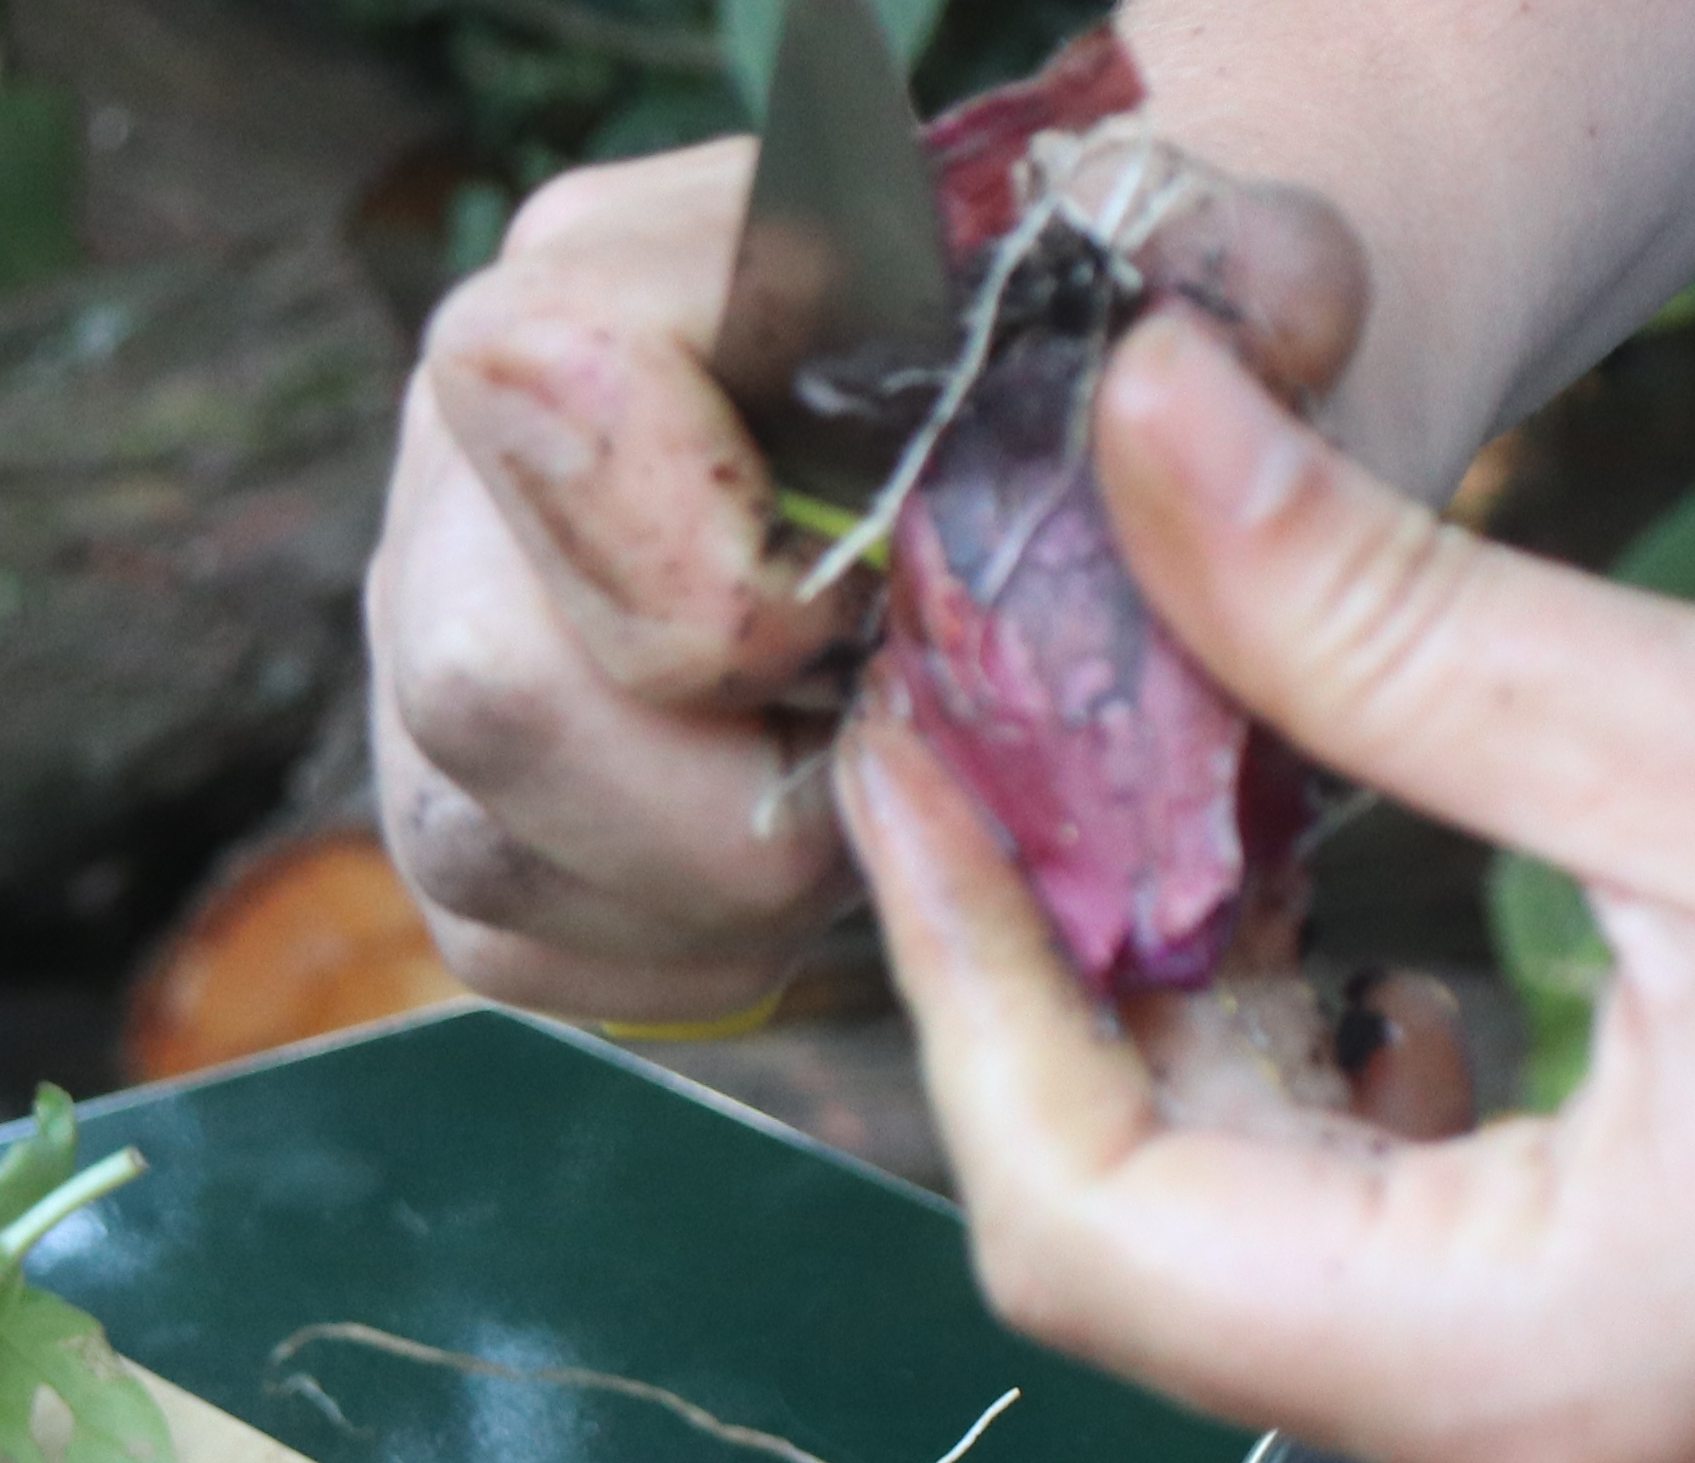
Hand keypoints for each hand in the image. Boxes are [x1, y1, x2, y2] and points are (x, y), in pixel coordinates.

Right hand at [373, 138, 1379, 1033]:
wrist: (1073, 452)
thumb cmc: (1127, 379)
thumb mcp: (1218, 309)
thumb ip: (1253, 295)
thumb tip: (1250, 347)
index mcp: (626, 269)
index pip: (562, 398)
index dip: (729, 575)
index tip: (882, 634)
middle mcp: (479, 449)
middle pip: (502, 688)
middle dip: (738, 808)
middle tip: (910, 784)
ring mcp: (441, 622)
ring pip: (493, 846)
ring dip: (726, 900)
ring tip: (879, 834)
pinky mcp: (464, 800)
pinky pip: (520, 944)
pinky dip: (694, 961)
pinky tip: (815, 889)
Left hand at [845, 315, 1694, 1462]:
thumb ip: (1367, 626)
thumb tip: (1125, 446)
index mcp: (1561, 1384)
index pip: (1092, 1227)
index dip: (961, 971)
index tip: (916, 738)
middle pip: (1201, 1278)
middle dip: (1106, 988)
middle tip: (1056, 713)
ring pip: (1348, 1292)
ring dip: (1262, 1053)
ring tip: (1242, 789)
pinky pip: (1508, 1313)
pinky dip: (1428, 1133)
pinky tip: (1434, 946)